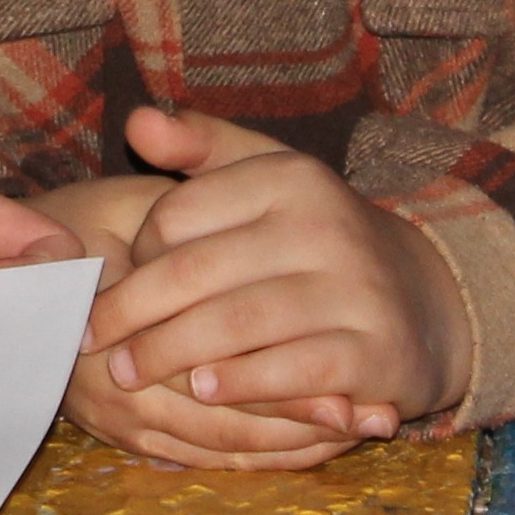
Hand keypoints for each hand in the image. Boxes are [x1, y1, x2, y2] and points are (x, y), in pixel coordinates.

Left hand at [77, 105, 465, 460]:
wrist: (425, 302)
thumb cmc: (318, 239)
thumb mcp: (268, 176)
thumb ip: (202, 146)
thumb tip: (137, 122)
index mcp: (287, 177)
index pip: (178, 216)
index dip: (134, 257)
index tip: (110, 285)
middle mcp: (322, 226)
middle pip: (193, 275)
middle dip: (130, 315)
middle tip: (88, 342)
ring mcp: (352, 290)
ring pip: (232, 327)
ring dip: (169, 354)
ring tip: (127, 372)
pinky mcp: (372, 352)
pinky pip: (287, 372)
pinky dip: (238, 385)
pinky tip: (201, 392)